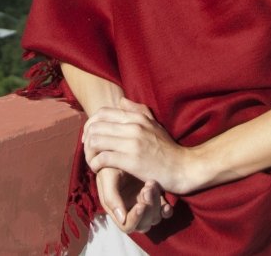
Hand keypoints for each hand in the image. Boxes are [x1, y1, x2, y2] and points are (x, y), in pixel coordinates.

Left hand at [84, 98, 202, 194]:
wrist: (183, 167)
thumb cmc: (168, 148)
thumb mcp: (155, 125)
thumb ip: (138, 111)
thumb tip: (121, 100)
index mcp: (137, 117)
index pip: (103, 113)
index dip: (90, 124)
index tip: (90, 137)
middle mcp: (134, 127)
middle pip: (95, 126)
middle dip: (87, 140)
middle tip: (90, 152)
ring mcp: (132, 143)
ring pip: (96, 141)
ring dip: (89, 153)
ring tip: (93, 161)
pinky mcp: (131, 161)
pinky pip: (102, 159)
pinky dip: (95, 164)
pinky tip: (98, 170)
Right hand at [94, 167, 171, 233]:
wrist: (125, 147)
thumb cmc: (113, 161)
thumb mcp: (108, 176)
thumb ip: (111, 197)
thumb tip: (122, 219)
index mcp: (118, 208)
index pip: (128, 226)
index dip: (135, 218)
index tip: (141, 205)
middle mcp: (131, 209)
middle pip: (144, 223)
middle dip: (148, 207)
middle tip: (148, 187)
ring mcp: (144, 203)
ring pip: (155, 217)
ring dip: (156, 202)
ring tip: (152, 182)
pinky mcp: (156, 198)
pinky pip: (164, 211)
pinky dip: (166, 209)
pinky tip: (167, 201)